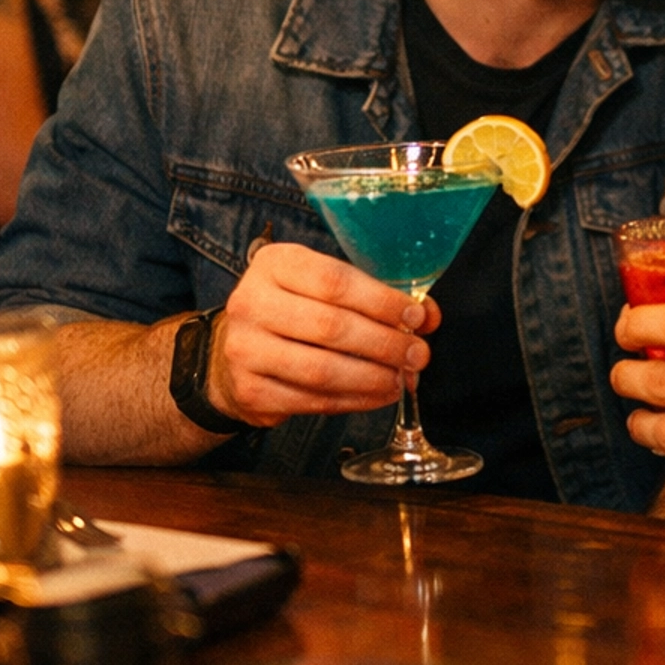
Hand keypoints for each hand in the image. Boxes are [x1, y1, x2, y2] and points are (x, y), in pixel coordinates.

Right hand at [207, 241, 440, 426]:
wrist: (237, 348)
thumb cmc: (293, 308)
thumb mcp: (324, 285)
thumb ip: (373, 295)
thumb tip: (427, 316)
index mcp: (275, 264)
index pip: (334, 281)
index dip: (382, 301)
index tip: (417, 316)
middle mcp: (251, 303)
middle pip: (330, 327)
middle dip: (384, 344)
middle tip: (418, 354)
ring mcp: (245, 350)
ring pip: (321, 370)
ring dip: (372, 377)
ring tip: (402, 378)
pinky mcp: (250, 391)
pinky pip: (312, 401)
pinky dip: (354, 401)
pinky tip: (379, 395)